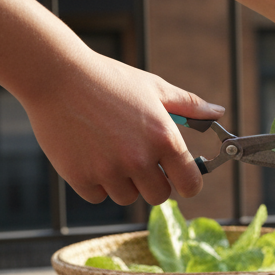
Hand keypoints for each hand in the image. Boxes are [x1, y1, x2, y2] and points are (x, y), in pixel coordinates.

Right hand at [20, 51, 224, 205]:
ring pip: (127, 197)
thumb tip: (218, 112)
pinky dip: (96, 183)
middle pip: (159, 196)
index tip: (180, 177)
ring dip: (124, 183)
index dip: (188, 183)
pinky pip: (98, 196)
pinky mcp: (79, 177)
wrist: (57, 77)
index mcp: (164, 139)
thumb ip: (190, 106)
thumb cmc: (110, 80)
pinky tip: (91, 157)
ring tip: (113, 153)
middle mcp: (139, 159)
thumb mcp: (155, 88)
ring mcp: (108, 171)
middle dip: (154, 182)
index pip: (190, 183)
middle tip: (141, 161)